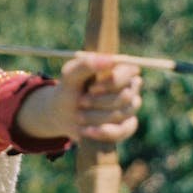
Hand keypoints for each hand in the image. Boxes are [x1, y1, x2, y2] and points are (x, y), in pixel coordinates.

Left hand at [15, 53, 142, 142]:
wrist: (62, 114)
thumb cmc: (68, 89)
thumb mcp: (69, 75)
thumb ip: (86, 64)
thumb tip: (110, 60)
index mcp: (118, 69)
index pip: (130, 72)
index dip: (112, 82)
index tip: (91, 88)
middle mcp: (129, 87)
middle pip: (126, 96)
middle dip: (99, 102)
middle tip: (80, 102)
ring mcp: (129, 108)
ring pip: (122, 113)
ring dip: (96, 117)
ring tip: (79, 116)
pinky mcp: (126, 126)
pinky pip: (124, 130)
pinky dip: (104, 132)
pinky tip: (88, 131)